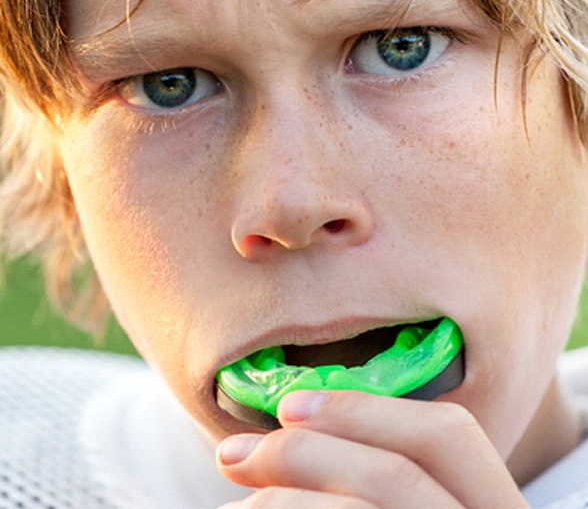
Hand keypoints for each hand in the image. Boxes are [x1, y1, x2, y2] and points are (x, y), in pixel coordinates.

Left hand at [216, 390, 528, 507]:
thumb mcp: (411, 499)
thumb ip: (377, 477)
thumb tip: (296, 427)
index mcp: (494, 508)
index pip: (448, 436)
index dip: (364, 409)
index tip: (289, 406)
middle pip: (397, 473)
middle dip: (304, 452)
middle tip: (233, 454)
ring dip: (282, 499)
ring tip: (234, 505)